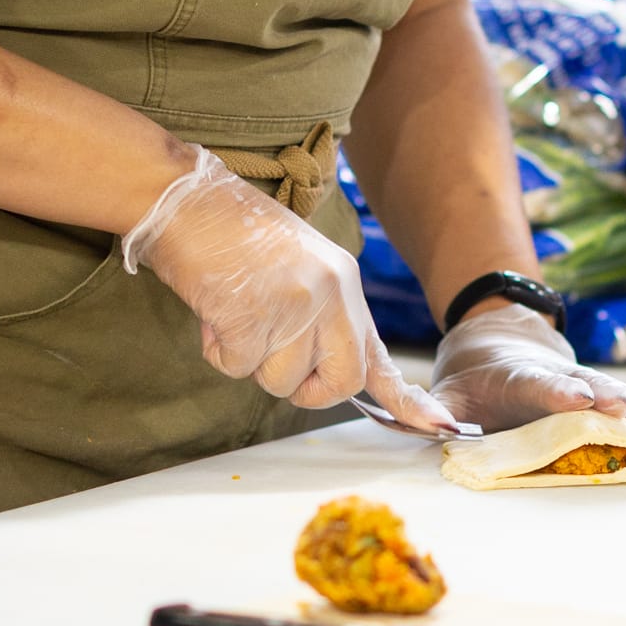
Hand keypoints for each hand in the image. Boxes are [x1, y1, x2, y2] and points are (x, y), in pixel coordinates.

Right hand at [122, 150, 455, 427]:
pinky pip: (237, 366)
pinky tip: (213, 311)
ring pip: (280, 380)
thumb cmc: (230, 233)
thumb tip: (316, 368)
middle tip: (271, 358)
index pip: (378, 355)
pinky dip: (217, 349)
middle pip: (341, 382)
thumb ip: (317, 315)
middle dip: (307, 390)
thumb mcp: (296, 269)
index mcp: (344, 282)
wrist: (186, 199)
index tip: (439, 427)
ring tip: (233, 311)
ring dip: (249, 360)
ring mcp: (294, 305)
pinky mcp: (253, 316)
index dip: (406, 400)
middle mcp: (330, 294)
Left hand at [429, 301, 625, 441]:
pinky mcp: (602, 401)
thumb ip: (438, 411)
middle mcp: (560, 381)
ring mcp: (586, 389)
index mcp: (520, 379)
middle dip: (609, 398)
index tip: (580, 399)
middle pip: (589, 388)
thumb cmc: (476, 380)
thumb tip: (432, 428)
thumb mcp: (450, 392)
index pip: (539, 384)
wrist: (504, 341)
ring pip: (616, 397)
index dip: (559, 392)